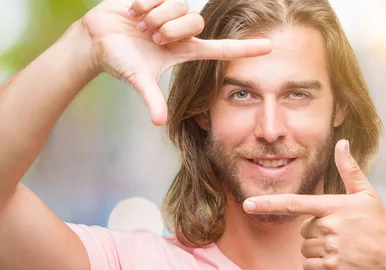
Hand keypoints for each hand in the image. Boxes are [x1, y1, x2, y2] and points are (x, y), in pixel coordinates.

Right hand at [79, 0, 271, 124]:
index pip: (222, 49)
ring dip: (155, 17)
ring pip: (179, 6)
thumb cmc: (119, 60)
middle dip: (169, 30)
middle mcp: (184, 31)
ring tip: (140, 25)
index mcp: (186, 50)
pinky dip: (144, 5)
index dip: (246, 48)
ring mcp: (172, 12)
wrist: (96, 38)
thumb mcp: (138, 78)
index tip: (270, 47)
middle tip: (151, 37)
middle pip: (195, 23)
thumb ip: (151, 99)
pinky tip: (134, 11)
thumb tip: (159, 122)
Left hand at [243, 140, 385, 269]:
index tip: (248, 204)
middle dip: (317, 234)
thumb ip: (349, 170)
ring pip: (305, 250)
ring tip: (343, 249)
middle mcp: (330, 227)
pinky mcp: (331, 268)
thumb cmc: (380, 226)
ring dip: (319, 251)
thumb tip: (342, 143)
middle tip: (342, 235)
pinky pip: (309, 267)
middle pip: (303, 231)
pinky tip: (339, 262)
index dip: (269, 203)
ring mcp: (330, 248)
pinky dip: (319, 267)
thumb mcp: (368, 195)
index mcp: (335, 207)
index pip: (296, 204)